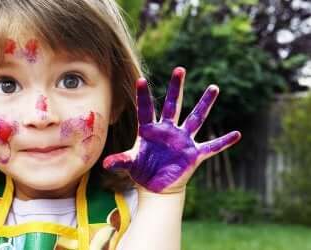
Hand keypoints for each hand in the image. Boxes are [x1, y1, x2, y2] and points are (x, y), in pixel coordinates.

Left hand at [103, 67, 240, 193]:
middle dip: (176, 88)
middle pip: (172, 105)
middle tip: (179, 69)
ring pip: (195, 118)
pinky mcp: (193, 153)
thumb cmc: (142, 171)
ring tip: (213, 87)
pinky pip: (211, 146)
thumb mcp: (130, 164)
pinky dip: (224, 142)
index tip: (139, 79)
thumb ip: (120, 161)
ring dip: (204, 104)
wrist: (156, 186)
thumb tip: (105, 164)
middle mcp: (168, 130)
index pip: (145, 109)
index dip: (143, 96)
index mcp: (150, 130)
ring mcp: (182, 140)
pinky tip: (237, 134)